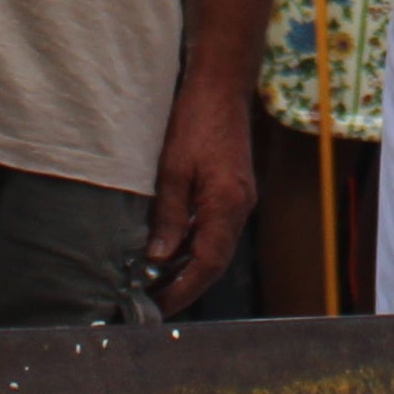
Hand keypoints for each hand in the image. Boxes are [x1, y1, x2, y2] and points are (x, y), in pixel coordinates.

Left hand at [144, 59, 259, 311]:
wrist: (221, 87)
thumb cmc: (195, 122)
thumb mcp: (173, 169)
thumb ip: (168, 215)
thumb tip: (159, 257)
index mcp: (227, 205)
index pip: (208, 264)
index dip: (183, 289)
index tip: (158, 306)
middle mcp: (240, 208)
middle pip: (215, 261)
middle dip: (186, 285)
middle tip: (153, 302)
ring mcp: (239, 200)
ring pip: (215, 247)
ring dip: (189, 267)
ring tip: (157, 282)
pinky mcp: (233, 191)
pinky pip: (214, 230)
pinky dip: (193, 245)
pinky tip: (171, 250)